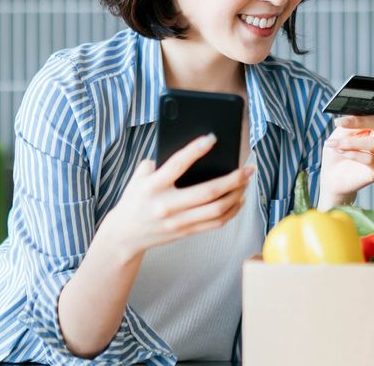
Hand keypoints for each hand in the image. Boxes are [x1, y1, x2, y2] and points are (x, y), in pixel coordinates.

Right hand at [96, 134, 254, 260]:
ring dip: (237, 194)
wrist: (125, 235)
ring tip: (246, 182)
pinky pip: (215, 223)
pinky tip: (239, 199)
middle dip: (233, 178)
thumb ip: (158, 163)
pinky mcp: (186, 232)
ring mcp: (178, 221)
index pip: (177, 164)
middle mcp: (167, 205)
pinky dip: (231, 211)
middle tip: (247, 168)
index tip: (213, 137)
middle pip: (208, 192)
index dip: (196, 150)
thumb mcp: (139, 177)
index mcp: (153, 186)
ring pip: (217, 210)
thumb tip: (190, 152)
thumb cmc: (135, 199)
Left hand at [320, 93, 373, 204]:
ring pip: (373, 143)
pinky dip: (351, 154)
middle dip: (359, 121)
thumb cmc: (339, 148)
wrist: (333, 175)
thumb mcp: (342, 130)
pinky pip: (369, 159)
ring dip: (349, 142)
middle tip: (339, 122)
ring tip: (333, 143)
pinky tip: (340, 152)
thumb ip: (352, 121)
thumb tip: (356, 114)